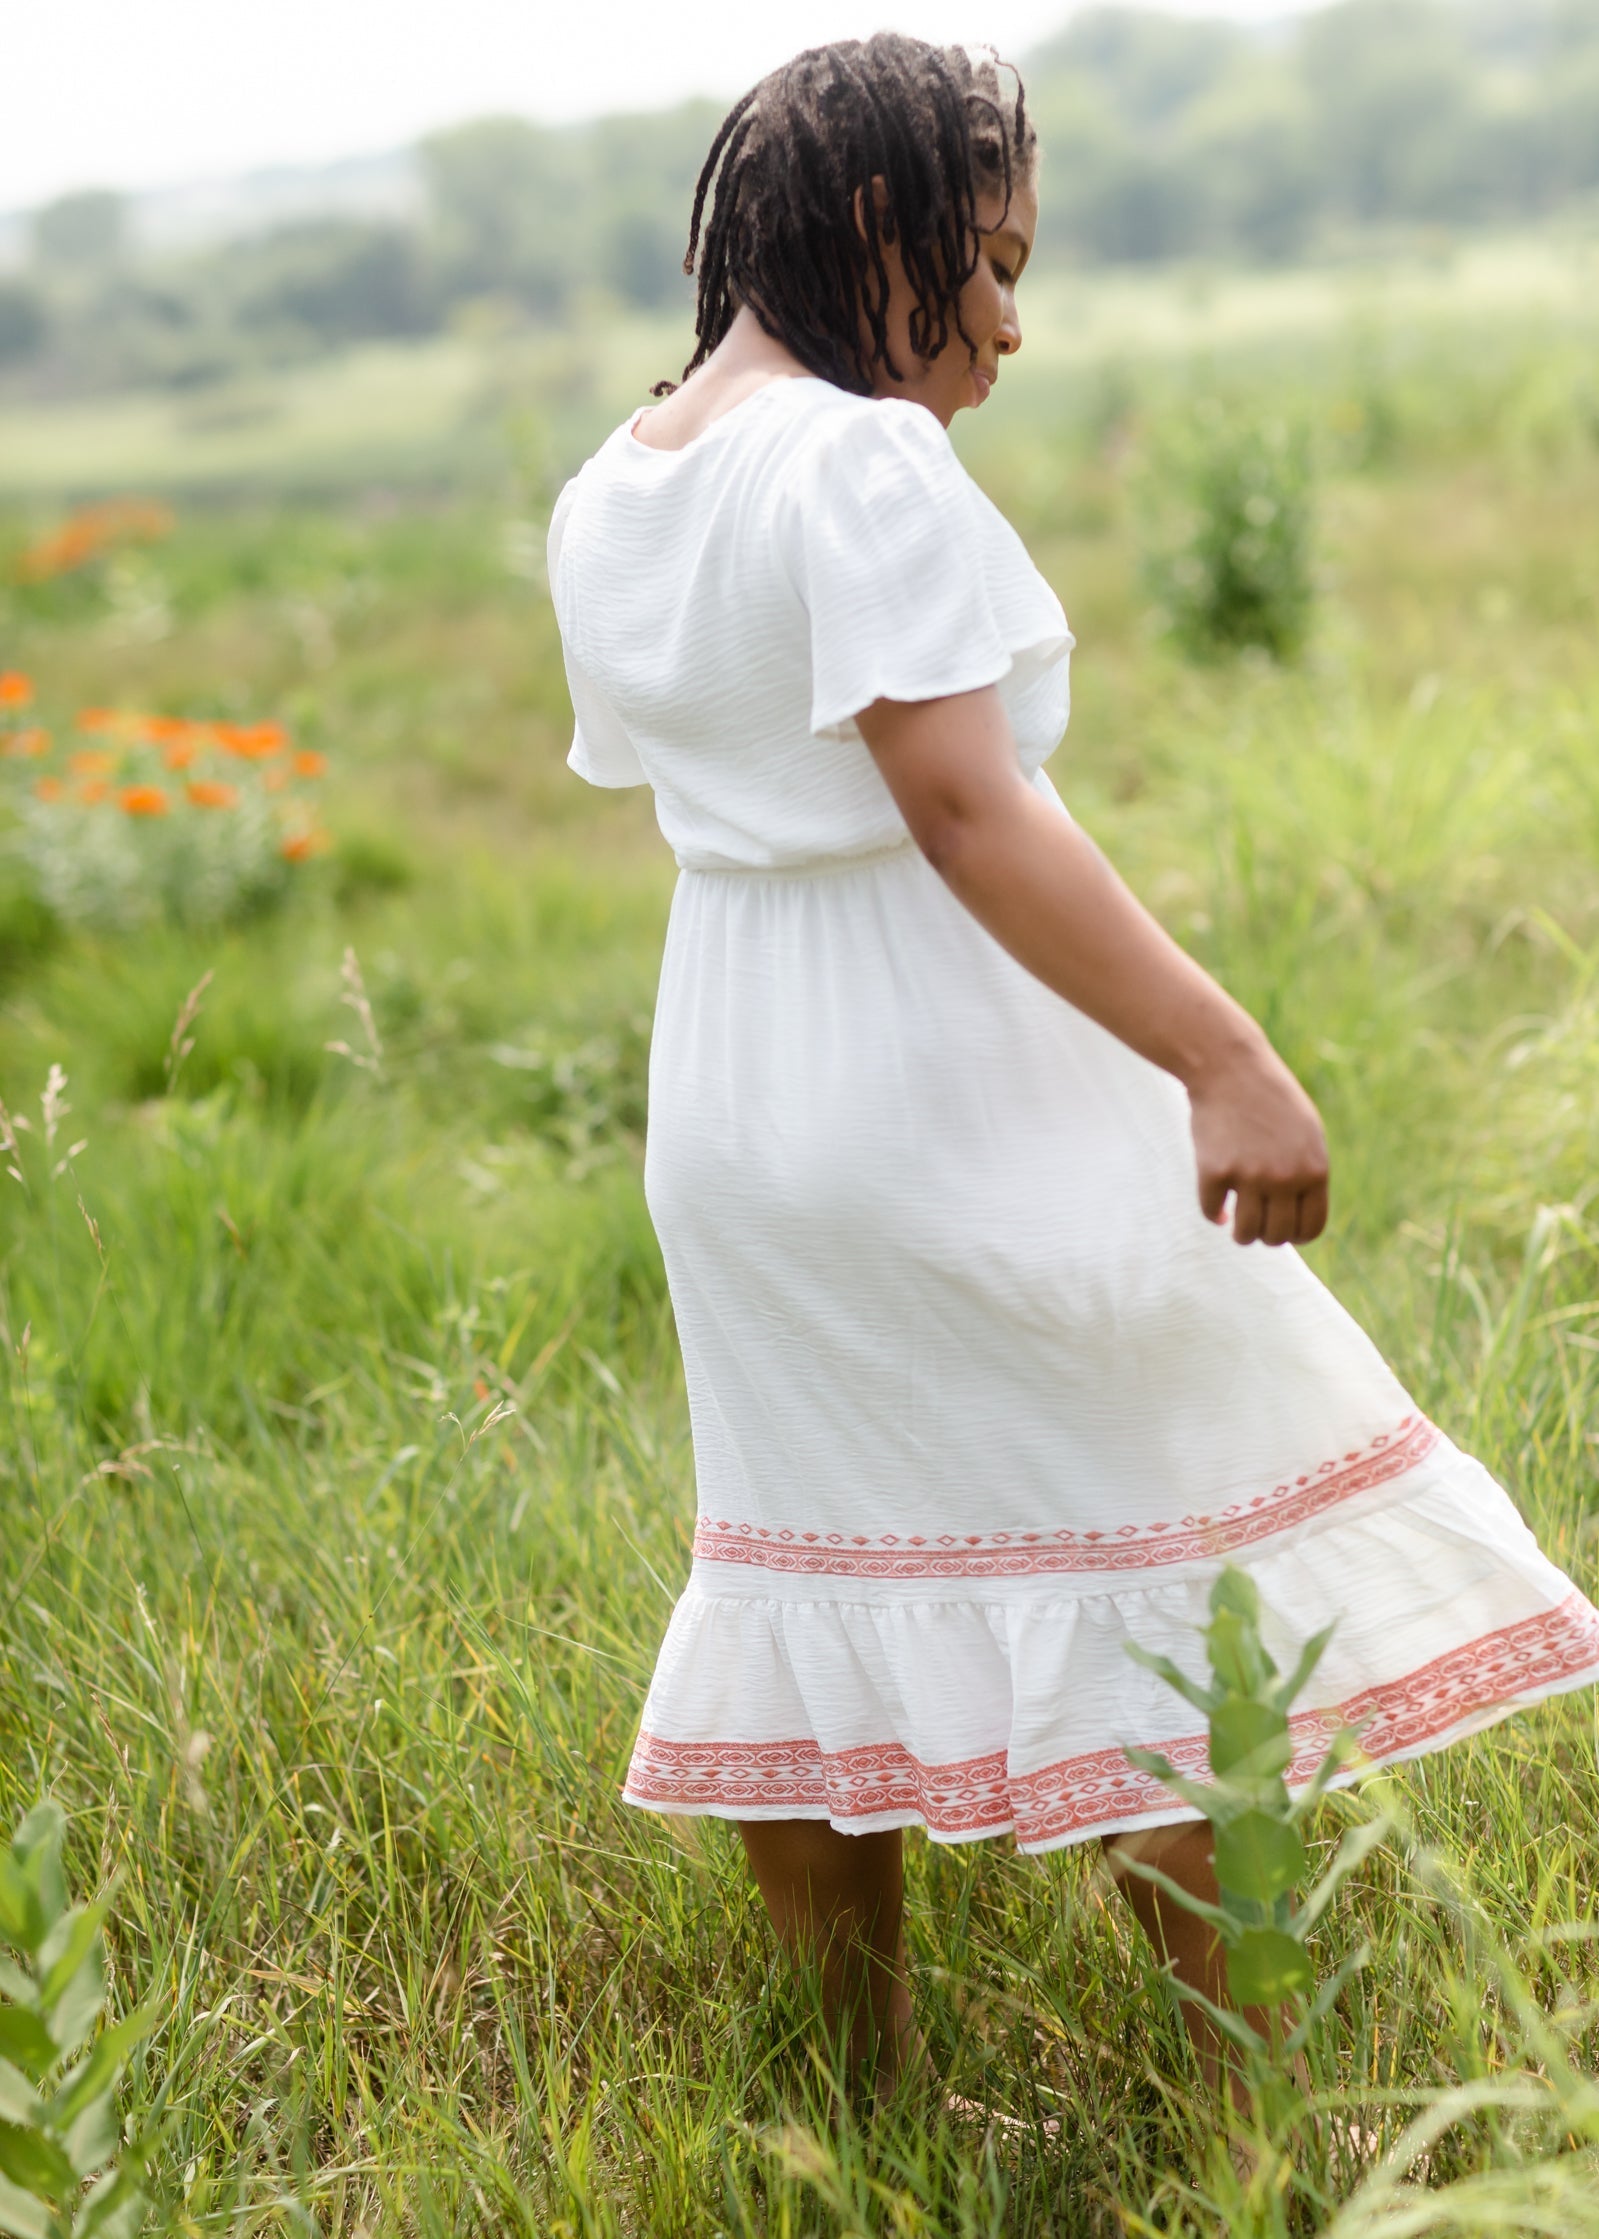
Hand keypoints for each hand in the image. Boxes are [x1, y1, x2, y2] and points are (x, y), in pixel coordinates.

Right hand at [1187, 1036, 1328, 1246]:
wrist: (1230, 1068)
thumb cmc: (1269, 1099)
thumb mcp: (1306, 1133)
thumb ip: (1307, 1173)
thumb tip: (1299, 1218)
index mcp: (1314, 1170)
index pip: (1311, 1227)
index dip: (1296, 1235)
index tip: (1282, 1229)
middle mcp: (1285, 1177)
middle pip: (1277, 1235)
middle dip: (1266, 1235)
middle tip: (1256, 1222)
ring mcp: (1250, 1176)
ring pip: (1245, 1234)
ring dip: (1241, 1234)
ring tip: (1236, 1222)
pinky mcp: (1215, 1171)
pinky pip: (1212, 1212)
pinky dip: (1214, 1213)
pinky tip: (1218, 1207)